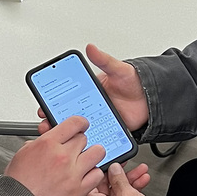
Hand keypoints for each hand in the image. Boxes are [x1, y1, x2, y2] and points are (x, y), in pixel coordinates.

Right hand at [5, 116, 105, 195]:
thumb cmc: (19, 181)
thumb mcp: (25, 151)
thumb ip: (42, 141)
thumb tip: (53, 135)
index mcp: (48, 143)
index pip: (75, 123)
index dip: (80, 123)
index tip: (82, 126)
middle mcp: (63, 156)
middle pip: (84, 138)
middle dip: (79, 142)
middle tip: (74, 148)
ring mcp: (72, 173)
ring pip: (97, 153)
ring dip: (92, 154)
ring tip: (85, 158)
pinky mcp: (79, 189)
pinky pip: (97, 174)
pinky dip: (94, 173)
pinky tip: (87, 173)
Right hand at [35, 44, 149, 133]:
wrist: (152, 101)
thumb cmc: (135, 84)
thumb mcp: (119, 70)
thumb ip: (105, 60)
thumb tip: (91, 48)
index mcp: (89, 91)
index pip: (66, 97)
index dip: (53, 102)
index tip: (43, 105)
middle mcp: (90, 106)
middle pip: (68, 116)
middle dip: (55, 121)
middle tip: (47, 124)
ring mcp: (98, 120)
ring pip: (78, 130)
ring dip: (68, 136)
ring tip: (60, 139)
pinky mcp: (107, 131)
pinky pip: (95, 139)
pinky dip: (86, 144)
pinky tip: (81, 147)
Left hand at [84, 162, 147, 195]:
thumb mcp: (126, 194)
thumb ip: (119, 179)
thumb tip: (114, 169)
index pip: (94, 182)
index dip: (103, 170)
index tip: (112, 163)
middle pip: (108, 187)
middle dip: (122, 175)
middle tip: (129, 166)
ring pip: (119, 193)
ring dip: (131, 182)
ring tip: (142, 173)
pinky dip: (133, 192)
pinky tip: (142, 183)